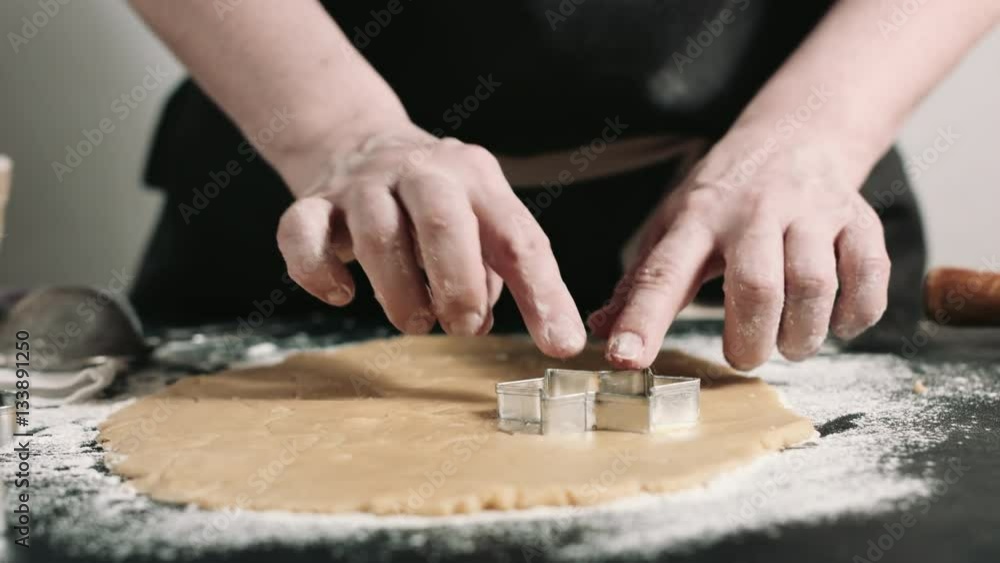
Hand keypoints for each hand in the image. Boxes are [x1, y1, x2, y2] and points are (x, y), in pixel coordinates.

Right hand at [273, 122, 586, 357]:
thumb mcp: (481, 223)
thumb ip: (498, 273)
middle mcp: (423, 173)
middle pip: (443, 220)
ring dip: (400, 291)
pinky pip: (301, 235)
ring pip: (378, 233)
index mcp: (477, 179)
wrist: (357, 141)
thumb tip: (494, 321)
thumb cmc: (435, 205)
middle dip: (459, 284)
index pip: (519, 238)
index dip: (543, 296)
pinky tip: (342, 295)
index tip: (560, 345)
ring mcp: (364, 185)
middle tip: (465, 327)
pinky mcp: (314, 203)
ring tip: (416, 321)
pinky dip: (318, 272)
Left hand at [589, 130, 890, 369]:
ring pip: (814, 285)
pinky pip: (869, 275)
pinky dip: (856, 314)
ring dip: (802, 335)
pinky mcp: (858, 217)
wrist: (797, 133)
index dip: (644, 320)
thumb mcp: (672, 224)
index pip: (663, 272)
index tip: (626, 360)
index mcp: (696, 217)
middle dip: (750, 341)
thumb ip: (640, 280)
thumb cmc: (723, 194)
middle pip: (756, 287)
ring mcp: (811, 210)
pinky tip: (836, 322)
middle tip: (745, 357)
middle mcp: (754, 210)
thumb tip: (602, 330)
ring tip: (789, 345)